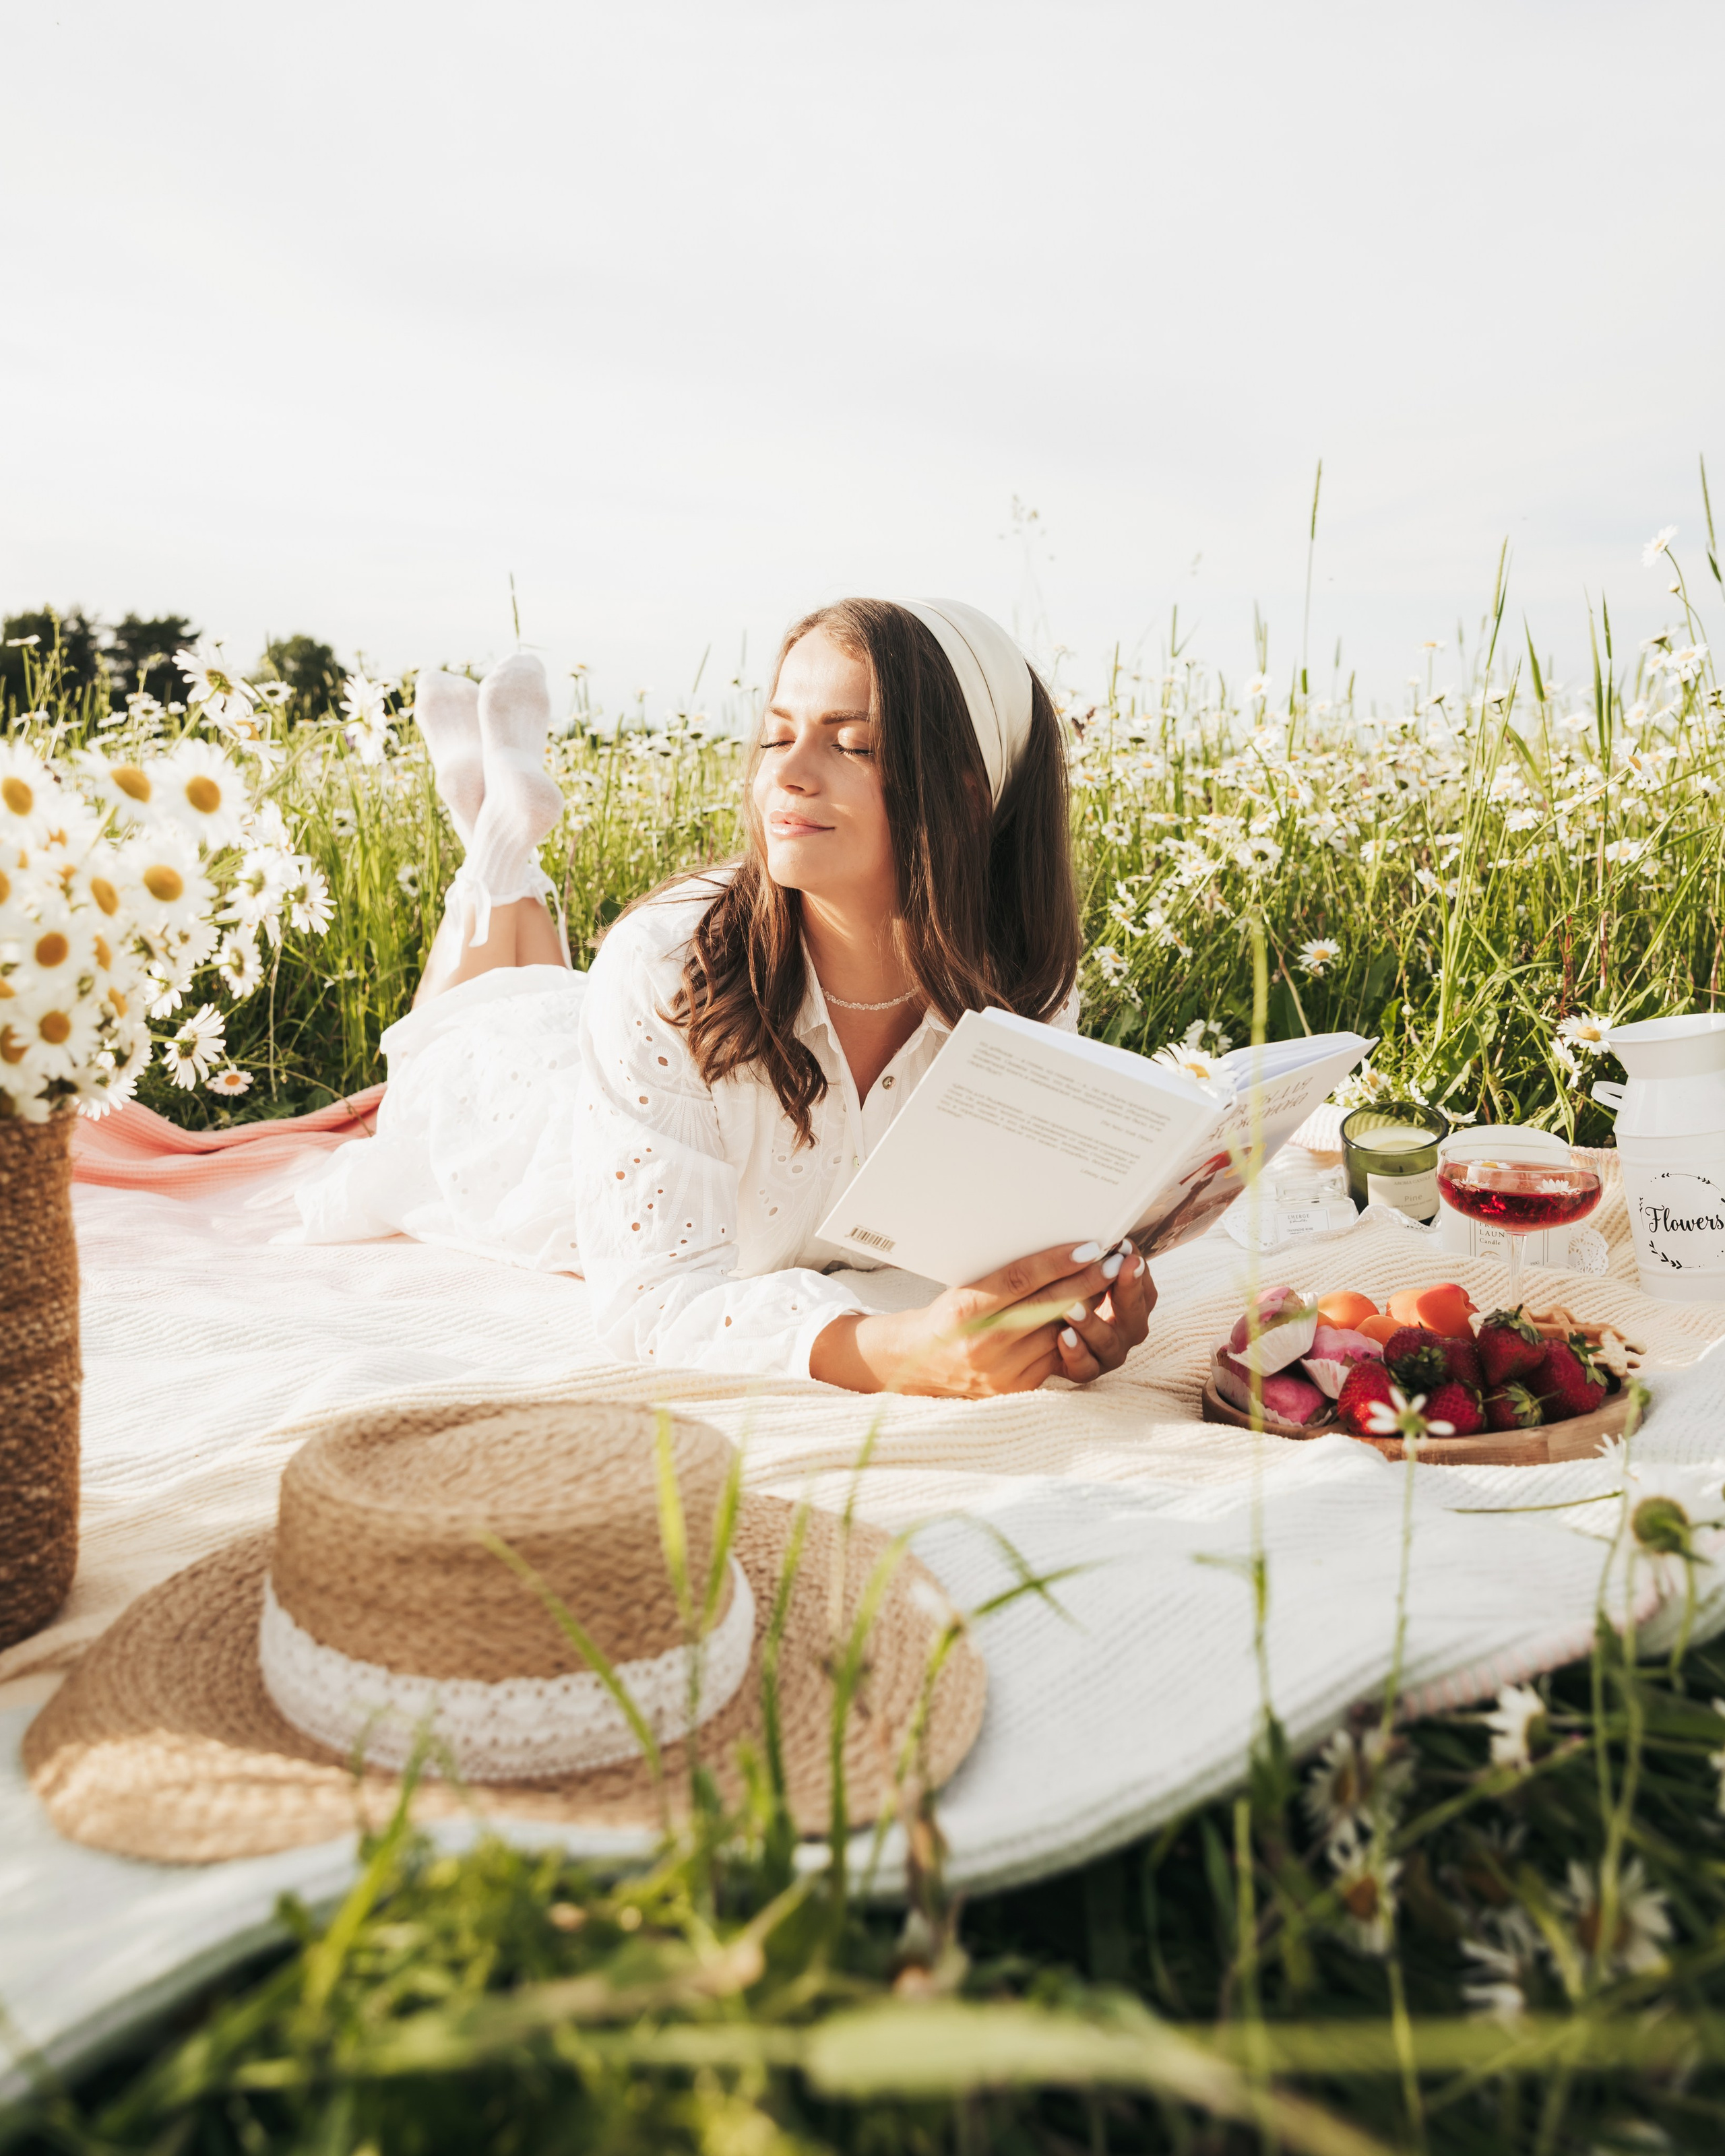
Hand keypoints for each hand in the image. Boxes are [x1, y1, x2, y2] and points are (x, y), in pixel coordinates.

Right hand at [808, 1238, 1155, 1397]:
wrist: (922, 1364)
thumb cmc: (949, 1315)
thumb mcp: (967, 1287)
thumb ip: (1008, 1277)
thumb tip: (1064, 1252)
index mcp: (965, 1309)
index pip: (1020, 1281)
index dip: (1058, 1262)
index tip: (1090, 1246)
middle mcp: (983, 1343)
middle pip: (1047, 1307)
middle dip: (1087, 1282)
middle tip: (1114, 1260)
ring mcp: (1003, 1371)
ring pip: (1059, 1332)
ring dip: (1089, 1307)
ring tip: (1110, 1282)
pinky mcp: (1019, 1388)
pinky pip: (1057, 1356)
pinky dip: (1076, 1333)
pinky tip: (1093, 1313)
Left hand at [1053, 1237, 1155, 1383]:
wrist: (1037, 1343)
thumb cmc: (1067, 1294)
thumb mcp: (1083, 1276)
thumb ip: (1095, 1262)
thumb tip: (1100, 1233)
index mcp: (1131, 1306)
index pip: (1144, 1288)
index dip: (1137, 1268)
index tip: (1124, 1246)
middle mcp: (1125, 1331)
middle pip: (1135, 1314)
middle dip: (1128, 1289)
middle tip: (1120, 1265)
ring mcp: (1106, 1354)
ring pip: (1108, 1342)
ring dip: (1093, 1323)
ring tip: (1074, 1307)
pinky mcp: (1083, 1371)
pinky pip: (1085, 1368)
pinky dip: (1076, 1353)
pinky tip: (1063, 1337)